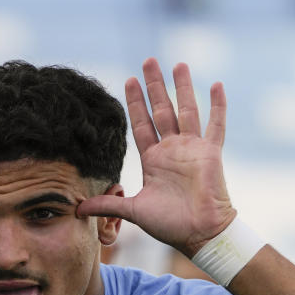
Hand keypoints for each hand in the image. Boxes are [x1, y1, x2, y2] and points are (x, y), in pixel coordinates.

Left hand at [77, 58, 235, 256]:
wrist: (199, 234)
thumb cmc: (170, 225)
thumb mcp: (133, 211)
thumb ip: (106, 205)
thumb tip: (76, 208)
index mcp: (153, 159)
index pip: (140, 124)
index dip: (134, 103)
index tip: (128, 80)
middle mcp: (172, 149)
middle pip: (161, 109)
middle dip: (154, 85)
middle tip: (148, 60)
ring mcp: (192, 148)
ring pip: (187, 109)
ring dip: (183, 86)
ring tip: (178, 63)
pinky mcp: (211, 153)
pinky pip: (216, 125)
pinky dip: (218, 105)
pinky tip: (217, 84)